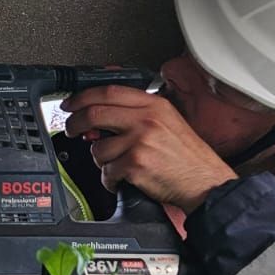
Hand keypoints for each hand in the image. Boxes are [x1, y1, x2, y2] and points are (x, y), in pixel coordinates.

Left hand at [62, 86, 237, 212]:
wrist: (204, 182)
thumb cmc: (187, 157)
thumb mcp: (167, 122)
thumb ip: (136, 115)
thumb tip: (98, 118)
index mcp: (154, 105)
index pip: (109, 92)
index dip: (82, 97)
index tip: (70, 105)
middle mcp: (146, 119)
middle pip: (94, 113)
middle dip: (75, 124)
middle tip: (71, 130)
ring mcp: (140, 141)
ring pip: (98, 147)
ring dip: (100, 160)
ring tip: (117, 165)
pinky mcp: (135, 164)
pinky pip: (106, 171)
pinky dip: (110, 180)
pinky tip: (123, 180)